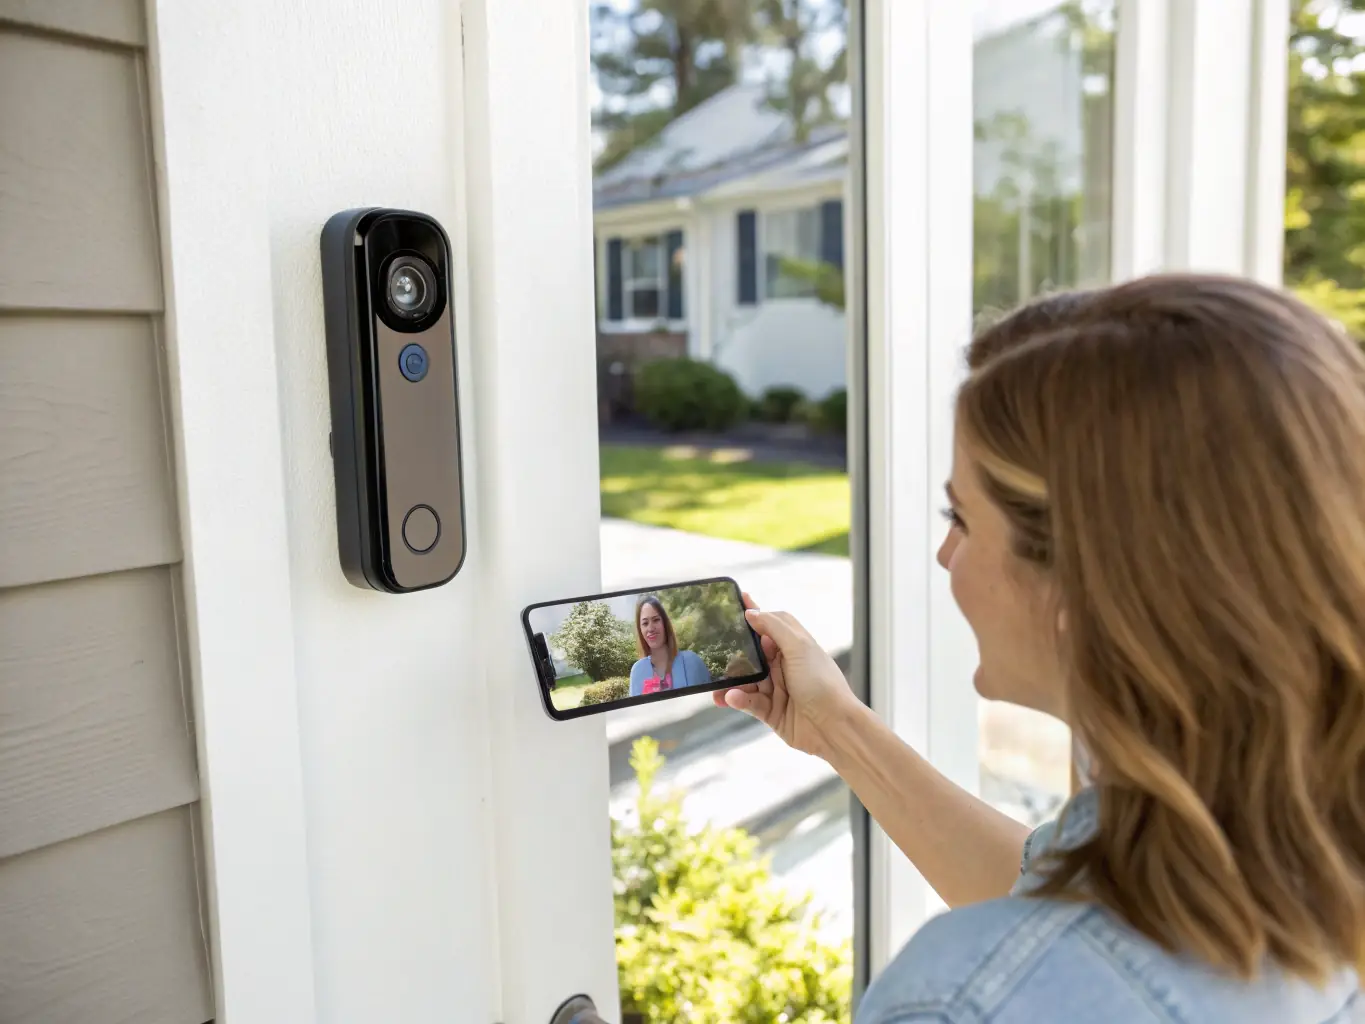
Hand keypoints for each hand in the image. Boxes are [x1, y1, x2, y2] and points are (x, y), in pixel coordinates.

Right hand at [713, 593, 859, 758]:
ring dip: (730, 682)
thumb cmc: (822, 683)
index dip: (753, 614)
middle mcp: (784, 665)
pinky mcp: (770, 711)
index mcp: (793, 646)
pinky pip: (748, 702)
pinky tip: (730, 698)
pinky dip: (738, 699)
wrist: (834, 727)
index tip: (733, 602)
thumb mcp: (800, 647)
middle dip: (732, 653)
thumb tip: (752, 611)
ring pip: (745, 680)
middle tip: (711, 651)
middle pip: (751, 653)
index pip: (769, 625)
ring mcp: (776, 688)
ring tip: (715, 684)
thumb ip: (774, 628)